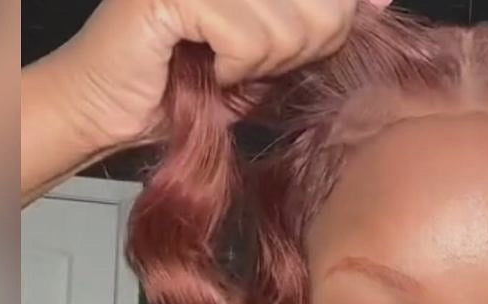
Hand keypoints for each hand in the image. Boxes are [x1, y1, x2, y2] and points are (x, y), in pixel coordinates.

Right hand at [48, 0, 392, 152]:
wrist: (110, 109)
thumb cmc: (186, 84)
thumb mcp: (269, 56)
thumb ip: (320, 22)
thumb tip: (378, 1)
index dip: (338, 20)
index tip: (312, 46)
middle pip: (323, 7)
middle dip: (297, 53)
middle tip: (251, 65)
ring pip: (288, 26)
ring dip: (260, 67)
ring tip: (223, 68)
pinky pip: (246, 37)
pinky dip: (231, 70)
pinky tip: (205, 70)